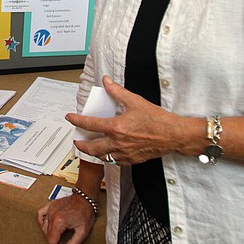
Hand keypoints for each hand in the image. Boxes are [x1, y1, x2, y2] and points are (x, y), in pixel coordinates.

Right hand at [37, 192, 95, 243]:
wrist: (85, 199)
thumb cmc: (85, 212)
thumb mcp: (82, 232)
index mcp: (59, 222)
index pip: (52, 239)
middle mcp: (52, 215)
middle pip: (47, 234)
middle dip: (54, 241)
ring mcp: (50, 209)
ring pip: (43, 225)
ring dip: (49, 233)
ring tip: (56, 236)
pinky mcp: (50, 205)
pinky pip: (40, 213)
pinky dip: (41, 220)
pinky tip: (45, 224)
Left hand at [69, 76, 187, 164]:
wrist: (173, 135)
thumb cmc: (157, 119)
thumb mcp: (135, 101)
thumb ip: (117, 91)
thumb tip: (107, 81)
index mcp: (116, 127)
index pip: (89, 124)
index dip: (77, 121)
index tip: (70, 118)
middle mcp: (118, 142)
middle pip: (92, 147)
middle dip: (81, 144)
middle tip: (76, 140)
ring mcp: (124, 153)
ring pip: (102, 157)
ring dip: (93, 152)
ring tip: (89, 148)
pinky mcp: (132, 160)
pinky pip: (114, 161)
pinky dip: (107, 157)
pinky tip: (107, 153)